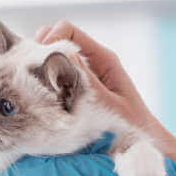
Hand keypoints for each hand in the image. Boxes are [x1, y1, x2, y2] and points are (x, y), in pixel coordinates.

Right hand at [35, 21, 175, 170]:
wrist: (145, 144)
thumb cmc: (132, 127)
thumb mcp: (110, 106)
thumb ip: (89, 83)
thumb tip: (64, 55)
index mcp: (103, 59)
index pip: (68, 31)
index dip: (49, 38)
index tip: (38, 60)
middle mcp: (93, 62)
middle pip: (57, 38)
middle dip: (40, 49)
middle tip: (30, 72)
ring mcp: (85, 74)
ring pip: (54, 56)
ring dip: (41, 65)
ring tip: (34, 84)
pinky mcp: (78, 88)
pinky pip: (57, 75)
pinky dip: (45, 79)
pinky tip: (41, 96)